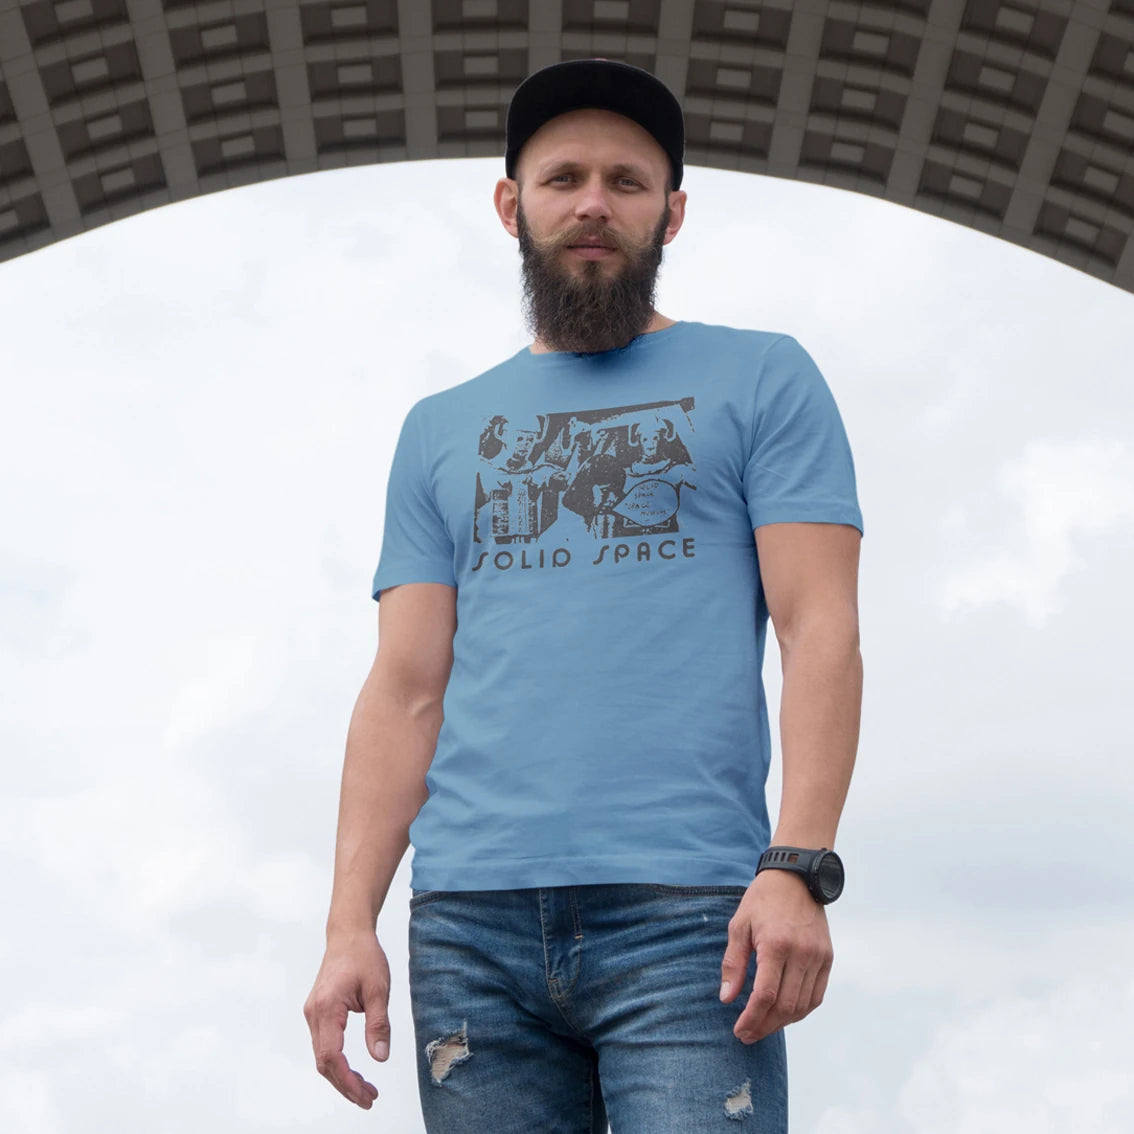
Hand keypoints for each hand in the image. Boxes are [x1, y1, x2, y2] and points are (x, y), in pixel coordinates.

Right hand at [303, 932, 391, 1108]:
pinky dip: (336, 1062)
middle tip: (369, 1098)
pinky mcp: (317, 1012)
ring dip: (341, 1076)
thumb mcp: (378, 988)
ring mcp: (313, 1013)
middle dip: (345, 1085)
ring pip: (322, 1056)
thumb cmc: (364, 955)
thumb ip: (378, 1023)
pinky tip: (352, 1070)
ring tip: (365, 1090)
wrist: (348, 934)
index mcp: (327, 1007)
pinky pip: (323, 1045)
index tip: (365, 1094)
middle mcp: (313, 1013)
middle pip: (324, 1062)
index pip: (331, 1056)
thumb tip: (380, 1057)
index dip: (347, 1080)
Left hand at [719, 868, 832, 1043]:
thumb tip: (727, 999)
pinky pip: (816, 995)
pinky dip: (801, 1010)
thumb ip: (733, 963)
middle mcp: (802, 953)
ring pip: (803, 1006)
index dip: (752, 1018)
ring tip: (763, 1026)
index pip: (766, 995)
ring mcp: (818, 957)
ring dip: (782, 1023)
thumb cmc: (762, 900)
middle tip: (747, 1035)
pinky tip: (784, 1014)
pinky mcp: (828, 958)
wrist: (796, 877)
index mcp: (776, 944)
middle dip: (764, 1026)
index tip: (739, 1031)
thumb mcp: (739, 925)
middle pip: (785, 1006)